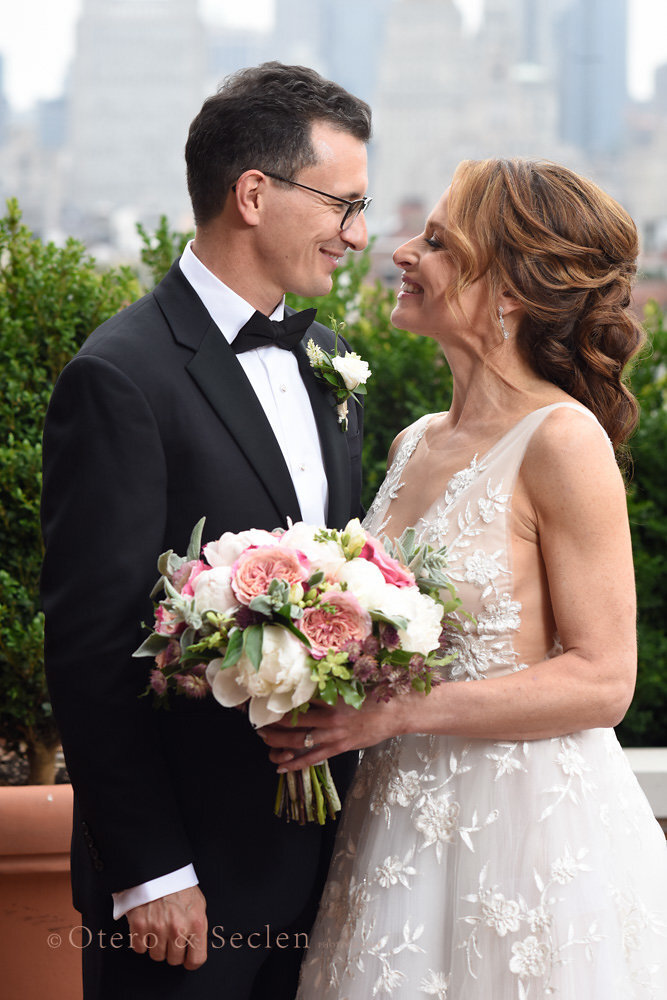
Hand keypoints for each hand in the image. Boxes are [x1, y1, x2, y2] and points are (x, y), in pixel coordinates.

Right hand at [126, 886, 207, 968]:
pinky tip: (146, 929)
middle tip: (170, 937)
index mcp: (196, 923)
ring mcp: (158, 928)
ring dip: (157, 946)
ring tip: (158, 929)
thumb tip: (196, 946)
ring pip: (156, 956)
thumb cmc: (179, 886)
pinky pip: (139, 948)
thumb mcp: (198, 904)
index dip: (191, 960)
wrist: (158, 869)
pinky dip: (141, 942)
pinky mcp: (140, 926)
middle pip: (174, 960)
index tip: (187, 958)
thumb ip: (198, 926)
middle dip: (172, 951)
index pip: (196, 959)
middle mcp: (178, 928)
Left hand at [258, 697, 408, 771]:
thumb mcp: (350, 684)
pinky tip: (281, 767)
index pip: (297, 698)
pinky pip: (312, 758)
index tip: (265, 700)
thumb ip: (329, 684)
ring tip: (265, 740)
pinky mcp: (339, 748)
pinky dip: (295, 764)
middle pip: (292, 720)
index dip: (279, 700)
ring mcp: (333, 735)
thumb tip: (308, 680)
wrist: (396, 712)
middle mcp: (329, 716)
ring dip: (278, 742)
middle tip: (259, 722)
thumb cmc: (375, 694)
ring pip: (298, 741)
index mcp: (330, 696)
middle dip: (273, 723)